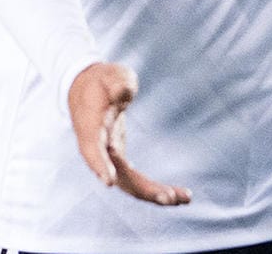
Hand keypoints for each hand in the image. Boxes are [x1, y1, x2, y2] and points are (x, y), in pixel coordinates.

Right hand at [67, 62, 190, 206]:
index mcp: (90, 127)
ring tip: (184, 198)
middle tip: (169, 197)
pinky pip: (137, 182)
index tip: (109, 181)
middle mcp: (98, 149)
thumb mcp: (109, 74)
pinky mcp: (120, 162)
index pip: (92, 148)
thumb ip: (116, 81)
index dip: (99, 164)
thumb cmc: (101, 81)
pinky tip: (180, 195)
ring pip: (130, 184)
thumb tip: (124, 91)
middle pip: (117, 176)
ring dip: (154, 194)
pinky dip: (156, 189)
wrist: (87, 91)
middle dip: (142, 189)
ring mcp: (109, 159)